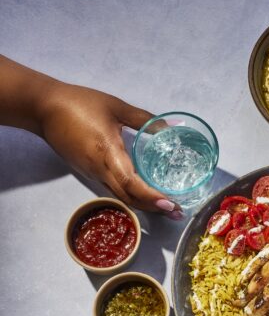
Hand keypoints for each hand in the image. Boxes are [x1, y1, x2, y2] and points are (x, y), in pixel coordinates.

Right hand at [38, 81, 180, 214]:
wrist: (43, 108)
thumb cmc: (79, 104)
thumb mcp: (116, 107)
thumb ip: (144, 119)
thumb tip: (170, 126)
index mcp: (107, 153)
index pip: (132, 183)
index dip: (151, 197)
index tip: (170, 204)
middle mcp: (100, 170)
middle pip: (129, 198)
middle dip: (154, 208)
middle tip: (177, 212)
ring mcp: (93, 174)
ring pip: (121, 197)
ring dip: (144, 204)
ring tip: (165, 206)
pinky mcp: (88, 172)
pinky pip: (113, 189)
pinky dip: (131, 195)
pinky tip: (144, 193)